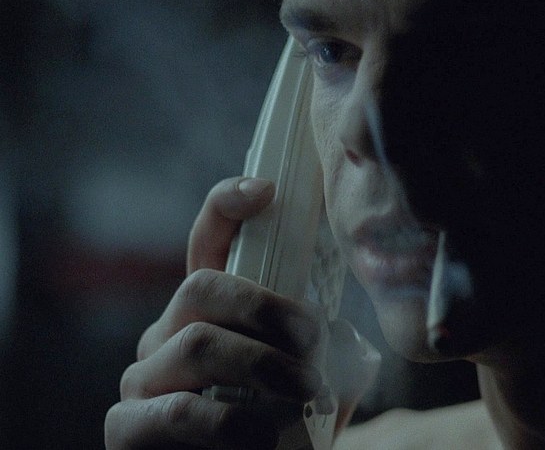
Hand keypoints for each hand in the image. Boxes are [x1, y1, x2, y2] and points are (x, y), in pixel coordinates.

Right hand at [105, 177, 378, 448]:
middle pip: (201, 288)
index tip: (266, 192)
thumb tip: (341, 334)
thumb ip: (331, 347)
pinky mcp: (128, 430)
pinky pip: (176, 412)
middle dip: (268, 311)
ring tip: (306, 394)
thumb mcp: (320, 378)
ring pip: (197, 345)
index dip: (225, 206)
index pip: (207, 242)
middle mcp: (169, 334)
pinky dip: (234, 422)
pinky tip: (267, 436)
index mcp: (213, 313)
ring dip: (264, 367)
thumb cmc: (288, 428)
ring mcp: (143, 380)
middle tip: (313, 348)